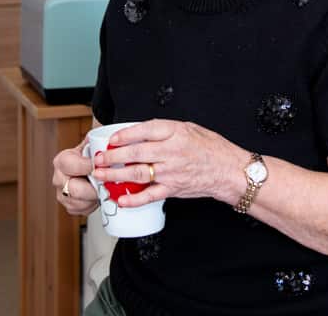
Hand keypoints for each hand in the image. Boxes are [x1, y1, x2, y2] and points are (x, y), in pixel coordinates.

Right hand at [52, 135, 98, 215]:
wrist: (86, 170)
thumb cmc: (89, 157)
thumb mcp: (91, 145)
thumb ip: (97, 143)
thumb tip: (107, 142)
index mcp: (62, 161)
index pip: (74, 166)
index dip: (91, 167)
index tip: (103, 166)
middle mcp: (58, 179)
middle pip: (76, 190)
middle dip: (94, 187)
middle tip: (106, 182)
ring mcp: (62, 195)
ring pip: (82, 202)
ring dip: (95, 197)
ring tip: (102, 188)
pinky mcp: (70, 207)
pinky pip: (84, 210)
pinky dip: (94, 204)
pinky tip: (96, 195)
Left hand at [91, 119, 245, 207]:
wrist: (229, 170)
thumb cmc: (211, 147)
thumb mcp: (189, 128)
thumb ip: (166, 130)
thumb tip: (141, 132)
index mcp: (175, 133)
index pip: (144, 131)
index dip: (125, 135)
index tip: (111, 138)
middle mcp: (171, 152)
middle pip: (135, 153)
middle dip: (113, 156)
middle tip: (98, 158)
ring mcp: (171, 172)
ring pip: (138, 173)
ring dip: (116, 175)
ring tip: (102, 175)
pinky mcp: (173, 189)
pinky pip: (149, 195)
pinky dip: (133, 199)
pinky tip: (120, 199)